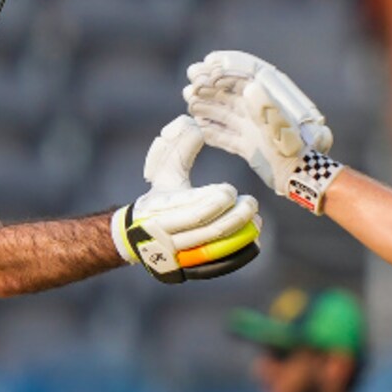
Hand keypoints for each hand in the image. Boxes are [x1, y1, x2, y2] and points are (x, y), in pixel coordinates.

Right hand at [111, 115, 261, 282]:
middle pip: (207, 228)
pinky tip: (251, 236)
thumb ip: (178, 145)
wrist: (137, 236)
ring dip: (239, 233)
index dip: (214, 200)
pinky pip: (218, 263)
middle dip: (234, 216)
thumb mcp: (163, 169)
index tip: (231, 190)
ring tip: (254, 217)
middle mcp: (167, 234)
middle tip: (251, 202)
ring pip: (214, 247)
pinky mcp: (190, 267)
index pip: (191, 207)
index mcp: (159, 208)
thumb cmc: (158, 196)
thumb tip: (194, 124)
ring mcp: (179, 254)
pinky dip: (237, 251)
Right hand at [184, 50, 341, 213]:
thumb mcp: (281, 130)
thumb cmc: (294, 153)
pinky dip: (212, 131)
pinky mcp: (250, 148)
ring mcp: (255, 130)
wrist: (299, 180)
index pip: (247, 78)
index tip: (207, 64)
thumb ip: (266, 109)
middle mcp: (262, 113)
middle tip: (190, 80)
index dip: (227, 69)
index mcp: (272, 102)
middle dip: (211, 86)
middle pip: (233, 94)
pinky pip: (227, 136)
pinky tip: (197, 125)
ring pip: (226, 114)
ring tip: (188, 100)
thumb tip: (249, 86)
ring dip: (207, 106)